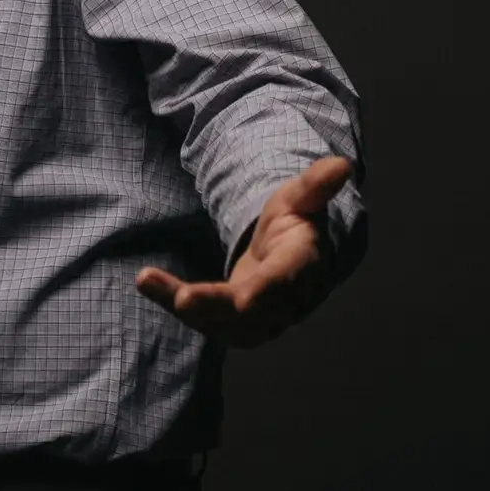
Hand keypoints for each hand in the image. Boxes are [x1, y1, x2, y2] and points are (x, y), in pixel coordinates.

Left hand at [134, 156, 350, 348]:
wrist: (294, 260)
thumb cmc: (296, 223)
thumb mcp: (302, 199)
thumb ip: (316, 186)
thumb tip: (341, 164)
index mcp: (302, 268)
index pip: (285, 284)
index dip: (265, 293)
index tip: (243, 301)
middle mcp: (282, 303)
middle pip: (246, 312)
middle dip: (213, 306)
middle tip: (182, 299)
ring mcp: (258, 320)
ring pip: (219, 322)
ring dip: (183, 306)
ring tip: (147, 280)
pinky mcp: (233, 326)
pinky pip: (202, 320)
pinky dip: (173, 304)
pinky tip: (148, 284)